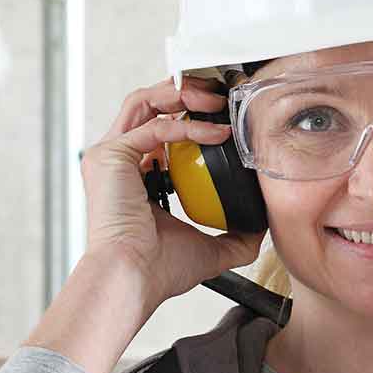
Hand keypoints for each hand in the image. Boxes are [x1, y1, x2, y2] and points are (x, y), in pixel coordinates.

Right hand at [81, 76, 264, 306]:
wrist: (134, 280)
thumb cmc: (158, 270)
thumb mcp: (210, 249)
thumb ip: (235, 237)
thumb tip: (262, 229)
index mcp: (134, 176)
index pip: (159, 130)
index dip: (191, 116)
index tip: (224, 118)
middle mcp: (118, 161)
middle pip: (149, 105)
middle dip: (186, 92)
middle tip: (222, 98)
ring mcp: (110, 156)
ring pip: (144, 102)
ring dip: (184, 94)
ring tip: (218, 102)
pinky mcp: (110, 156)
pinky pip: (155, 127)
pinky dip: (188, 125)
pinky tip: (217, 133)